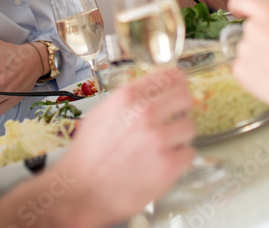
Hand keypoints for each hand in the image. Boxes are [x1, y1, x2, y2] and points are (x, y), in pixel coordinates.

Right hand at [53, 68, 195, 223]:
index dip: (177, 82)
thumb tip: (153, 92)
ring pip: (190, 127)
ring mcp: (158, 140)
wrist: (79, 191)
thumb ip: (130, 101)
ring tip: (164, 146)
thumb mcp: (102, 113)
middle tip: (176, 117)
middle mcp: (144, 114)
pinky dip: (180, 159)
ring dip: (179, 136)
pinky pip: (189, 154)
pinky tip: (164, 163)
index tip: (179, 87)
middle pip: (185, 97)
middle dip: (182, 108)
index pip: (168, 76)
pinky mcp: (167, 166)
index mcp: (127, 97)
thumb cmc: (87, 156)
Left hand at [228, 0, 268, 119]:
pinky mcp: (240, 70)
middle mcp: (254, 28)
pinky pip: (241, 69)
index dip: (239, 7)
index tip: (240, 13)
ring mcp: (245, 49)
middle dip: (259, 41)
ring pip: (245, 51)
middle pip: (248, 30)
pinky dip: (252, 75)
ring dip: (256, 59)